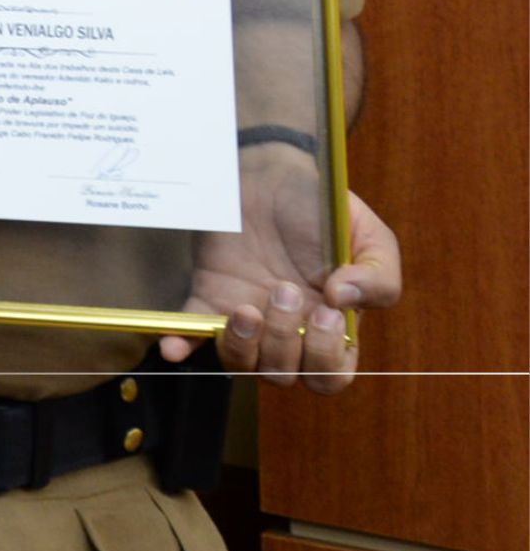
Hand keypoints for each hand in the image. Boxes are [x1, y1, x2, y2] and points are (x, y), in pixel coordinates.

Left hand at [165, 169, 402, 390]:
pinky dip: (181, 345)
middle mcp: (289, 332)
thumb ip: (377, 278)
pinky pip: (190, 334)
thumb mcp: (369, 238)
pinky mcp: (209, 298)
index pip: (331, 376)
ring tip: (246, 308)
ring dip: (244, 346)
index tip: (324, 312)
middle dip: (285, 343)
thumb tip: (344, 302)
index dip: (327, 357)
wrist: (273, 175)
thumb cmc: (325, 211)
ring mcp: (247, 318)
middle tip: (284, 290)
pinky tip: (173, 347)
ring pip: (242, 364)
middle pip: (285, 375)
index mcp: (332, 327)